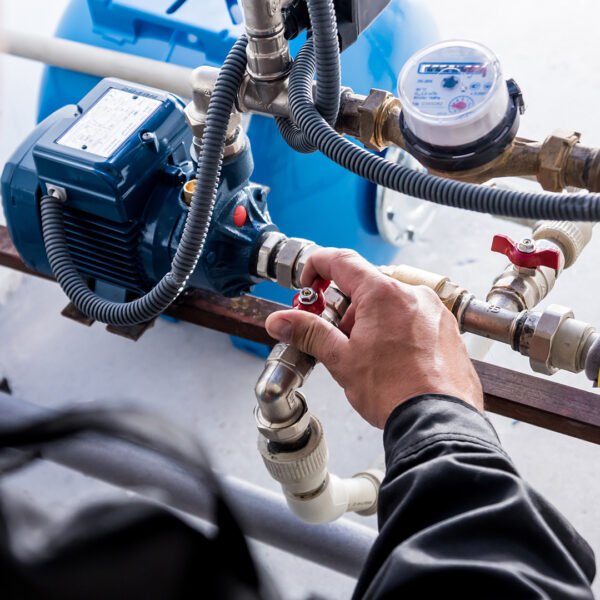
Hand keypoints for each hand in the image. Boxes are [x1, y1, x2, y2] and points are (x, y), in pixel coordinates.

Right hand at [265, 248, 482, 427]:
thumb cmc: (394, 391)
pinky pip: (414, 317)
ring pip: (391, 302)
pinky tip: (391, 359)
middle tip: (336, 336)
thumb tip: (281, 321)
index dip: (317, 266)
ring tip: (367, 356)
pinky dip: (397, 329)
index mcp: (384, 293)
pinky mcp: (447, 329)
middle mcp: (413, 294)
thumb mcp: (341, 359)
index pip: (342, 261)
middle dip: (345, 307)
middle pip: (367, 286)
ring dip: (371, 320)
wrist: (437, 420)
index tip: (309, 282)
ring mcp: (434, 311)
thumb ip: (309, 333)